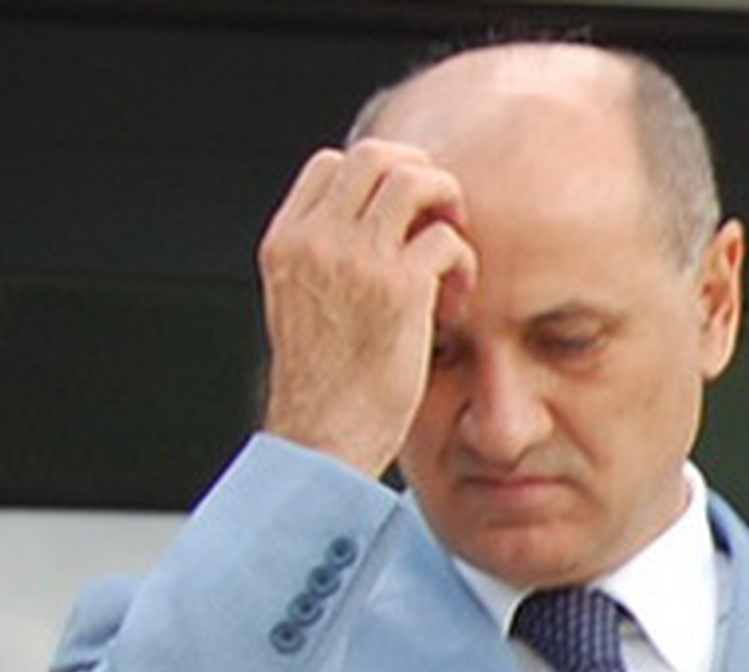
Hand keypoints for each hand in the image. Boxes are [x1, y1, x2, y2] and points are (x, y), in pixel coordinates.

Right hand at [257, 140, 476, 476]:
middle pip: (376, 157)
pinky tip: (456, 300)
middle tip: (438, 219)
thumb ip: (324, 254)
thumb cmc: (323, 382)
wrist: (322, 437)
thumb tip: (373, 219)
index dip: (376, 177)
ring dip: (446, 205)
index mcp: (285, 240)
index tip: (400, 215)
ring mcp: (356, 258)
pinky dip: (463, 262)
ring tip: (451, 254)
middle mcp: (315, 239)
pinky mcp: (399, 288)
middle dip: (418, 176)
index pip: (331, 163)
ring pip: (414, 179)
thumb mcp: (301, 301)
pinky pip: (446, 239)